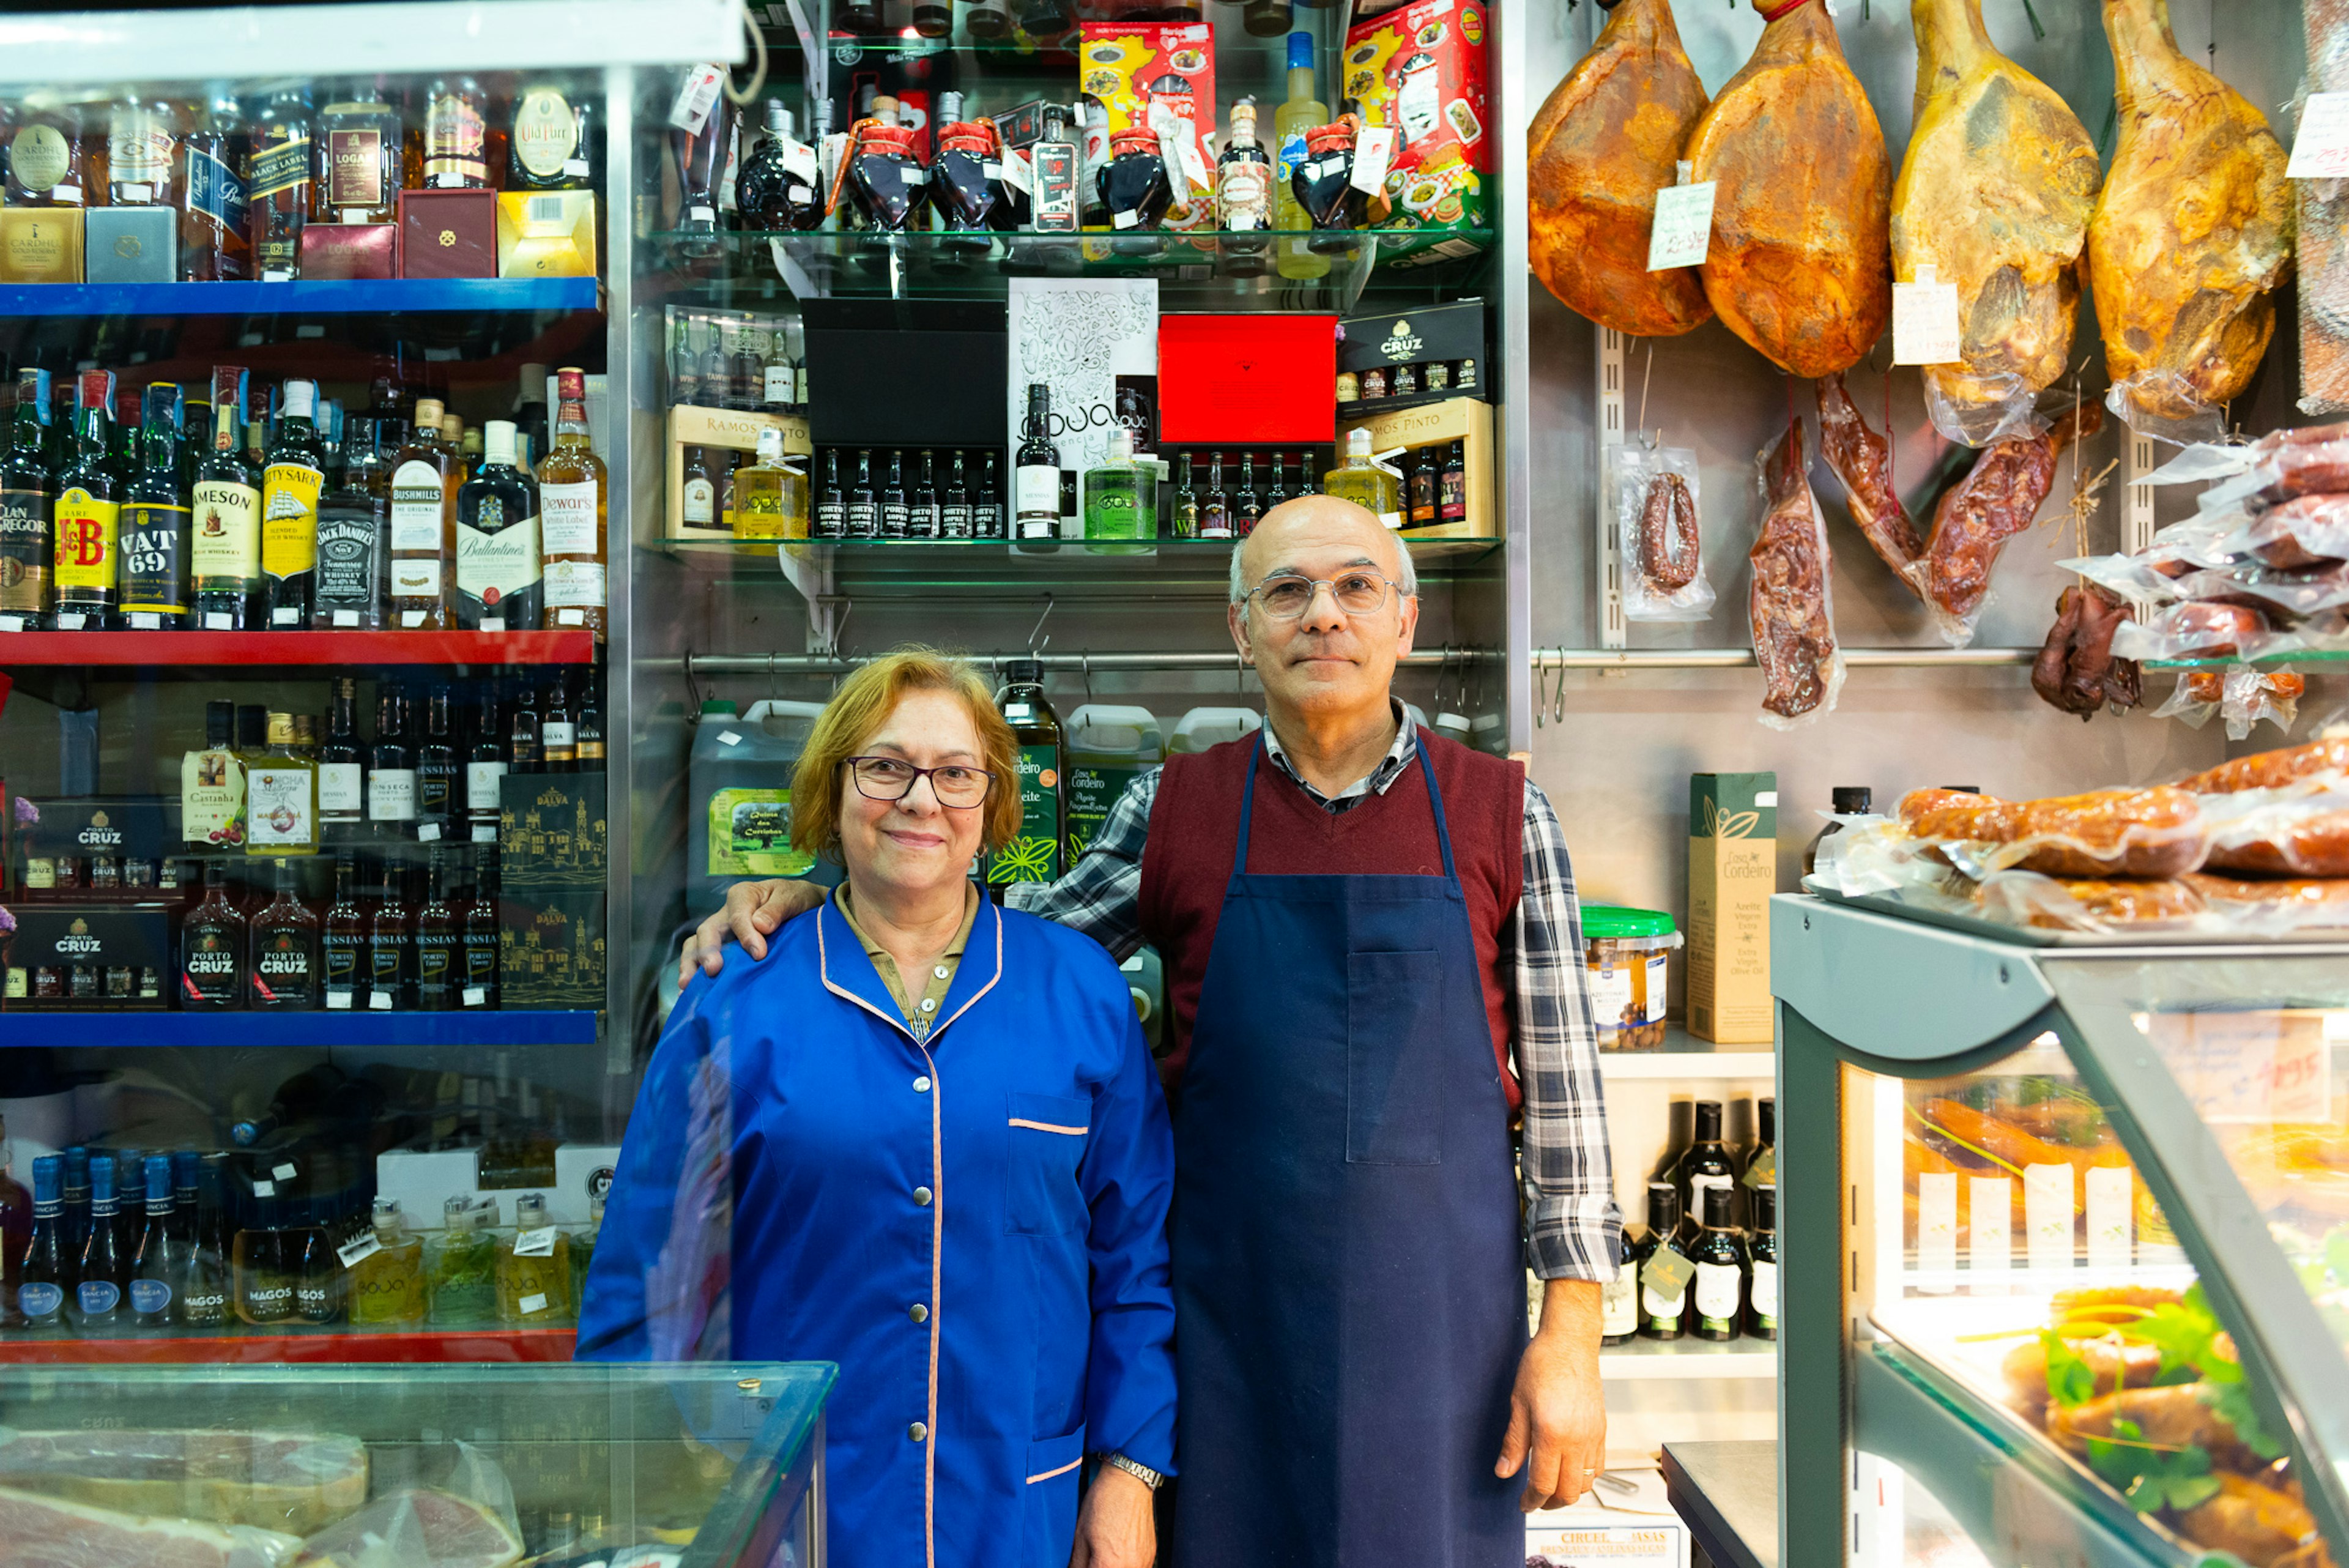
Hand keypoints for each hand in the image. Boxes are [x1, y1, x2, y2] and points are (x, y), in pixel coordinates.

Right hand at [675, 879, 824, 988]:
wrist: (802, 907)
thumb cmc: (795, 900)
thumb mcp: (792, 897)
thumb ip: (777, 909)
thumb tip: (760, 925)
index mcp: (743, 896)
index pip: (738, 917)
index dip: (746, 936)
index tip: (759, 954)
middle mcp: (725, 914)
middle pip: (708, 930)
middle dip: (708, 951)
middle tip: (713, 970)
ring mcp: (721, 932)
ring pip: (696, 944)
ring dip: (691, 963)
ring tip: (687, 984)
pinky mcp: (722, 948)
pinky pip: (700, 958)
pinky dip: (694, 972)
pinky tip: (690, 992)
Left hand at [1069, 1464, 1153, 1567]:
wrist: (1128, 1481)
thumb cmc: (1105, 1501)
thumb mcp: (1080, 1536)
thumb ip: (1077, 1565)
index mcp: (1110, 1564)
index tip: (1082, 1565)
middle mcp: (1131, 1567)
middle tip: (1091, 1561)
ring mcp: (1144, 1562)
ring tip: (1103, 1557)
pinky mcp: (1150, 1555)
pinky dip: (1124, 1566)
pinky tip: (1116, 1554)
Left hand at [1496, 1278, 1606, 1512]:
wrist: (1570, 1342)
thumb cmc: (1542, 1365)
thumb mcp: (1518, 1403)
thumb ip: (1513, 1442)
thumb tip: (1504, 1472)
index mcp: (1552, 1434)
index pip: (1543, 1484)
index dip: (1531, 1500)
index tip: (1522, 1504)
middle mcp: (1578, 1439)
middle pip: (1568, 1491)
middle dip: (1550, 1503)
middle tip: (1534, 1501)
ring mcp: (1593, 1435)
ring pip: (1587, 1483)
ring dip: (1569, 1492)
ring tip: (1550, 1487)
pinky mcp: (1602, 1429)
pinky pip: (1599, 1466)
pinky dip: (1585, 1477)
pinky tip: (1569, 1470)